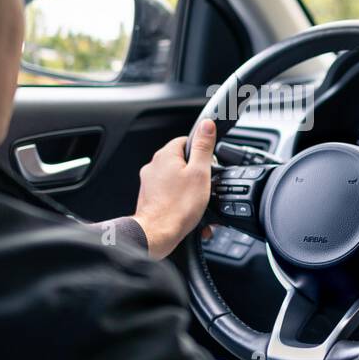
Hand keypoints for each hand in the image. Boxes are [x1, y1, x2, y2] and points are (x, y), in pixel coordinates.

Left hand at [132, 120, 215, 258]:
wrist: (157, 234)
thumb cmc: (178, 207)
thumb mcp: (200, 173)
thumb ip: (203, 147)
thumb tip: (207, 124)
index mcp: (165, 155)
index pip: (186, 141)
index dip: (201, 152)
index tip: (208, 164)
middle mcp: (154, 166)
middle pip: (181, 161)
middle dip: (195, 174)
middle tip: (205, 187)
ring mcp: (150, 183)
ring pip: (176, 180)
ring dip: (189, 190)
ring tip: (197, 204)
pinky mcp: (150, 199)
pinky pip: (169, 194)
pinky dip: (180, 202)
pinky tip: (188, 213)